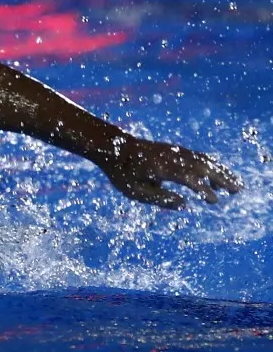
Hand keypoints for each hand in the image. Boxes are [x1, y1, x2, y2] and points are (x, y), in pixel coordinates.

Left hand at [97, 136, 242, 208]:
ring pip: (202, 160)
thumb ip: (160, 198)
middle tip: (238, 190)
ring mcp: (173, 151)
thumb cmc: (122, 172)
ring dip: (220, 171)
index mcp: (161, 168)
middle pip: (202, 166)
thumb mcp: (135, 191)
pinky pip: (196, 156)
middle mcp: (170, 157)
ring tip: (233, 185)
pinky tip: (216, 174)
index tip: (214, 200)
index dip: (203, 189)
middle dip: (222, 178)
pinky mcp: (173, 150)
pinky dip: (210, 165)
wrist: (113, 147)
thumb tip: (184, 204)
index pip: (189, 178)